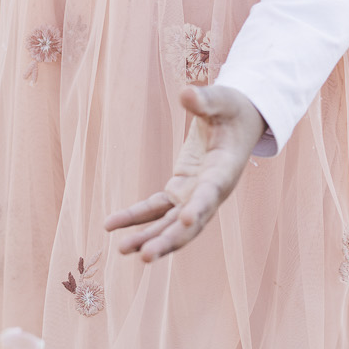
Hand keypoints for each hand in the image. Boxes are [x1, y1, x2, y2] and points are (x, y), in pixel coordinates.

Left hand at [105, 84, 268, 261]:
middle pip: (190, 223)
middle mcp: (211, 192)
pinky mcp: (179, 191)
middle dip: (168, 240)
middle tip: (145, 255)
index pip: (211, 193)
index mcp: (225, 170)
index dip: (199, 207)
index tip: (185, 220)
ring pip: (170, 223)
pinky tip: (110, 225)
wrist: (238, 121)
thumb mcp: (222, 100)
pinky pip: (156, 209)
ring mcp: (194, 195)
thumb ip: (204, 100)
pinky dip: (135, 217)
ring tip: (121, 249)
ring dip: (148, 237)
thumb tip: (186, 93)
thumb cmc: (232, 108)